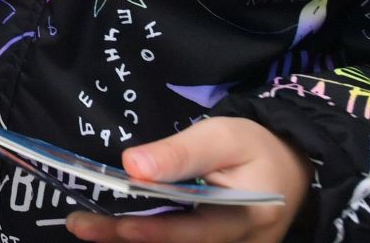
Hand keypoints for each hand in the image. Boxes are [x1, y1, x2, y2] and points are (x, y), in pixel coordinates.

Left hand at [65, 118, 311, 242]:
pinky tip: (115, 230)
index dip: (157, 232)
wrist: (289, 165)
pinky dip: (150, 238)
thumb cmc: (255, 146)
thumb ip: (180, 154)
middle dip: (127, 237)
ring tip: (87, 227)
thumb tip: (133, 166)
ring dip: (132, 240)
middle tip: (80, 226)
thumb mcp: (222, 137)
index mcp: (247, 216)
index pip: (197, 231)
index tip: (121, 226)